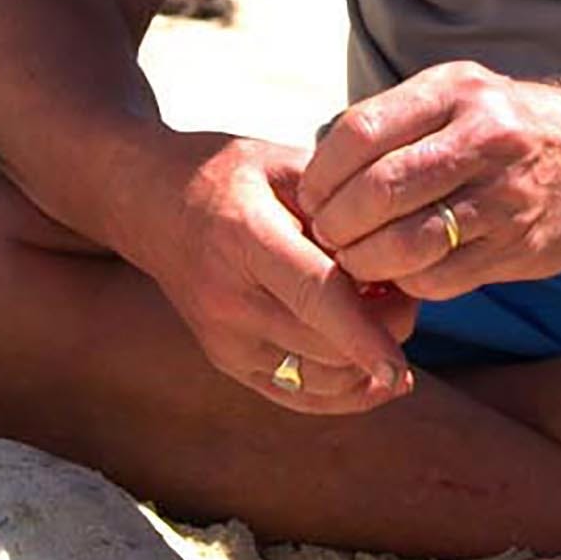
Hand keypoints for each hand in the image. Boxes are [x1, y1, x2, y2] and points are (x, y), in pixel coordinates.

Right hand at [135, 135, 419, 413]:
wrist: (151, 204)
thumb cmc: (227, 175)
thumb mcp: (284, 163)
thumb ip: (338, 204)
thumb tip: (396, 249)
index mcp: (245, 238)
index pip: (315, 296)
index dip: (364, 333)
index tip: (402, 362)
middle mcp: (229, 299)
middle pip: (323, 347)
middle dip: (383, 333)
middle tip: (408, 294)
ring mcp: (223, 338)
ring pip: (316, 381)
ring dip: (366, 364)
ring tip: (387, 318)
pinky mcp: (226, 361)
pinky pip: (296, 396)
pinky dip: (343, 392)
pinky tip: (373, 373)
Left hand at [296, 63, 560, 299]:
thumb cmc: (513, 129)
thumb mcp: (461, 95)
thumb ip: (397, 121)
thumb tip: (319, 164)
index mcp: (456, 91)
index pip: (360, 133)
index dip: (322, 173)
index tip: (311, 193)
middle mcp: (482, 139)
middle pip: (377, 191)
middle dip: (335, 223)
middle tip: (326, 233)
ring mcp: (504, 197)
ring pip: (403, 244)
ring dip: (363, 260)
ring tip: (355, 257)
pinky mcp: (517, 247)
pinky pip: (437, 279)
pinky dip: (406, 281)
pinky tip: (402, 271)